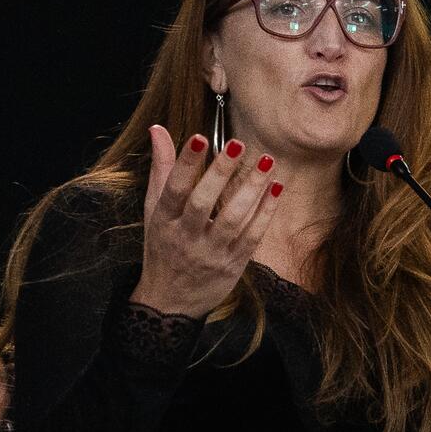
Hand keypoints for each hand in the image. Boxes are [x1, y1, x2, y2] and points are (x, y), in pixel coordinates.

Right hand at [130, 125, 282, 318]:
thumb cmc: (162, 248)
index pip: (173, 189)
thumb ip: (160, 169)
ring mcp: (211, 253)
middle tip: (239, 144)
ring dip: (252, 190)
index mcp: (164, 221)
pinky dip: (265, 213)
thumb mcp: (154, 211)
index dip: (185, 164)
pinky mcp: (233, 265)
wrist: (170, 302)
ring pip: (233, 220)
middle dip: (221, 173)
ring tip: (267, 162)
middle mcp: (186, 237)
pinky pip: (252, 236)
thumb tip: (158, 129)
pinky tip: (277, 189)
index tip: (200, 138)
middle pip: (203, 203)